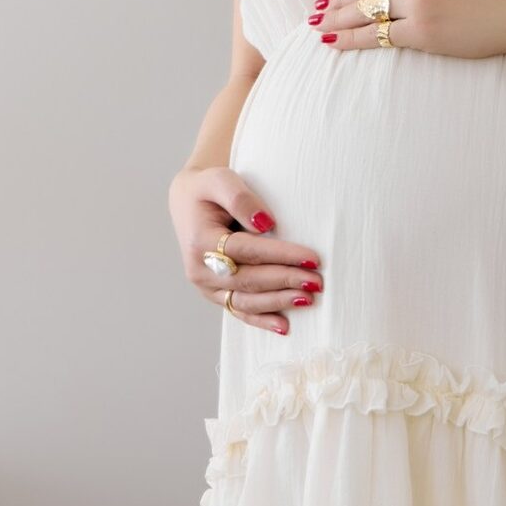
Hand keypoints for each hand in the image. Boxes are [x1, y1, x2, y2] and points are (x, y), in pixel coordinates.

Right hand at [168, 165, 321, 337]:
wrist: (188, 200)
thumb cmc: (208, 188)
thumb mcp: (220, 179)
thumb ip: (241, 199)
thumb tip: (266, 224)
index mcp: (200, 241)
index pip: (247, 251)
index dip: (281, 256)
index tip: (312, 258)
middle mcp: (199, 269)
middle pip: (248, 280)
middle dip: (285, 281)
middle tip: (317, 281)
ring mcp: (206, 285)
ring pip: (245, 300)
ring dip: (278, 302)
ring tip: (308, 299)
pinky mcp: (215, 293)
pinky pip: (238, 309)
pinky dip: (261, 319)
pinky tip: (284, 326)